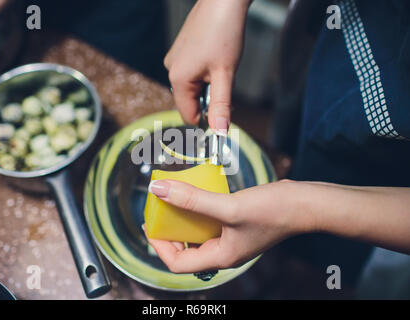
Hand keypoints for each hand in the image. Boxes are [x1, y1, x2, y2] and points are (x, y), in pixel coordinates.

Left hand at [145, 179, 409, 272]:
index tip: (151, 223)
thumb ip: (192, 200)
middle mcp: (223, 252)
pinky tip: (197, 191)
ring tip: (174, 196)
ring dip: (184, 216)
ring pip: (197, 232)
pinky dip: (200, 207)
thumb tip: (158, 190)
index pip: (178, 263)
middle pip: (185, 248)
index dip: (159, 246)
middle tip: (160, 207)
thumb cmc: (273, 210)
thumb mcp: (228, 206)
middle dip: (169, 229)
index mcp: (220, 257)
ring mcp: (231, 238)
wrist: (306, 204)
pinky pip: (210, 220)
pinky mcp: (236, 224)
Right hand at [164, 0, 251, 133]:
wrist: (223, 0)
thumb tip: (219, 132)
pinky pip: (192, 73)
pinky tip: (216, 58)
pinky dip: (205, 73)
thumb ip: (221, 105)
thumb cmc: (224, 33)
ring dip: (209, 85)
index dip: (207, 119)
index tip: (224, 114)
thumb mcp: (225, 75)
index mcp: (178, 79)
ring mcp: (174, 59)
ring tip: (221, 66)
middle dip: (209, 98)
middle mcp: (171, 70)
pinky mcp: (180, 51)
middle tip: (226, 81)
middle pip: (190, 101)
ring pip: (193, 87)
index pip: (188, 115)